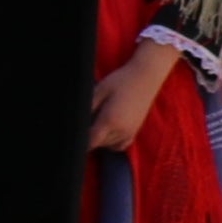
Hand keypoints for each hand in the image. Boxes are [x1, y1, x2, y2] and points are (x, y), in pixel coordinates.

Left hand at [84, 35, 187, 158]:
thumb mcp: (100, 90)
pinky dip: (112, 143)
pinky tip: (108, 132)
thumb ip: (88, 107)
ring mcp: (130, 132)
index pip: (90, 141)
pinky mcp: (136, 130)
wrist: (146, 76)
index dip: (80, 140)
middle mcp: (121, 130)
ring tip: (97, 123)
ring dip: (100, 139)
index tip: (75, 133)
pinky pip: (120, 145)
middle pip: (98, 144)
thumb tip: (77, 121)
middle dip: (90, 137)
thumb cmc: (121, 80)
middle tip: (87, 122)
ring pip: (109, 146)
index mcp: (110, 121)